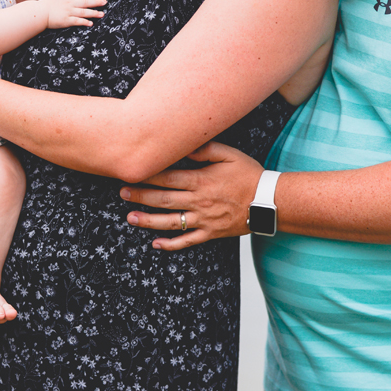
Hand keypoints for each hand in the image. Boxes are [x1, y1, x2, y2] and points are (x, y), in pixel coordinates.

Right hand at [41, 0, 105, 28]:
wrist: (39, 12)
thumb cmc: (47, 5)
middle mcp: (69, 4)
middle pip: (85, 2)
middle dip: (96, 2)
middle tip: (105, 2)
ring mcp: (68, 12)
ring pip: (83, 12)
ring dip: (93, 13)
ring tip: (102, 14)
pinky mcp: (66, 21)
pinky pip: (77, 21)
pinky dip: (84, 22)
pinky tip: (91, 23)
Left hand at [119, 142, 263, 250]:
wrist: (267, 201)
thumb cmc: (248, 175)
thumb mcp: (229, 155)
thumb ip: (206, 149)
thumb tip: (185, 145)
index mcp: (201, 180)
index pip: (168, 177)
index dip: (148, 175)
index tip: (132, 172)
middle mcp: (199, 201)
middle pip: (164, 199)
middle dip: (141, 196)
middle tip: (122, 193)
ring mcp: (204, 219)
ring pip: (170, 222)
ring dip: (148, 221)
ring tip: (130, 218)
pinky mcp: (210, 233)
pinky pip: (188, 241)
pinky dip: (171, 244)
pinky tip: (156, 244)